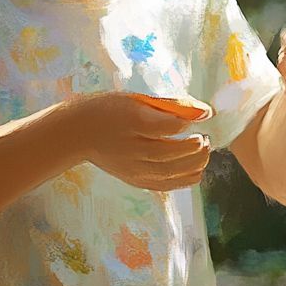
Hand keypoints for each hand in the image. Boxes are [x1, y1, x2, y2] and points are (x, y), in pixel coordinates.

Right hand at [72, 92, 211, 190]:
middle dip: (196, 147)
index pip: (168, 126)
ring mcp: (133, 168)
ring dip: (194, 164)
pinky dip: (183, 180)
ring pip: (169, 173)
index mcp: (132, 122)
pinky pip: (162, 185)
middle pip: (171, 154)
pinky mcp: (133, 179)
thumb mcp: (136, 100)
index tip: (206, 115)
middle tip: (206, 138)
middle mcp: (132, 149)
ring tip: (204, 152)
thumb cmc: (109, 110)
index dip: (191, 121)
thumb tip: (204, 111)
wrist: (79, 133)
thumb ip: (169, 106)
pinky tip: (195, 172)